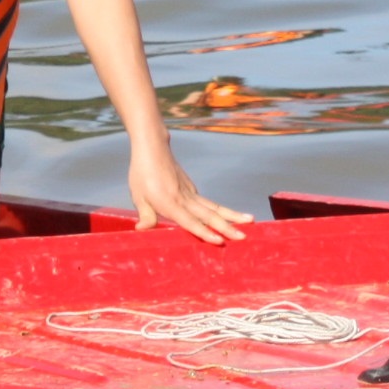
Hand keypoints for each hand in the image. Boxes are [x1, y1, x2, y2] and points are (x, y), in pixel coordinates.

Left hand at [129, 144, 250, 245]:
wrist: (153, 148)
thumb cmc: (142, 173)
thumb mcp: (138, 196)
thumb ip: (145, 215)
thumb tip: (141, 231)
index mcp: (170, 203)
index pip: (190, 222)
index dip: (204, 233)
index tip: (219, 241)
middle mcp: (185, 199)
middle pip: (209, 216)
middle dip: (227, 228)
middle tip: (243, 237)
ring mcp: (191, 193)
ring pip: (215, 207)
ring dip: (233, 216)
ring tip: (250, 220)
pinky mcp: (192, 189)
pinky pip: (209, 203)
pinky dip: (222, 211)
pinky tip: (232, 217)